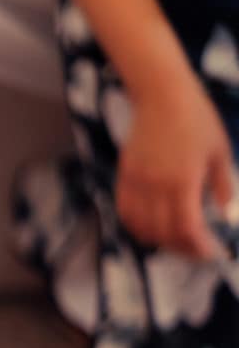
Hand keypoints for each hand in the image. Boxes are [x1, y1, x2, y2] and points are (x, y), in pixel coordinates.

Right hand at [117, 77, 234, 259]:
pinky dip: (137, 226)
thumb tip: (224, 211)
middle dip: (181, 248)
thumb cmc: (197, 119)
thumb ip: (222, 185)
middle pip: (163, 232)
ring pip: (141, 226)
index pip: (186, 228)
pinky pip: (125, 211)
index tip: (211, 251)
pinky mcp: (124, 176)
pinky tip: (151, 228)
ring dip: (158, 240)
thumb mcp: (220, 151)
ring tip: (175, 241)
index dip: (198, 246)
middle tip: (196, 250)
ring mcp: (137, 182)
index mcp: (184, 180)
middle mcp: (156, 186)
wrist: (161, 96)